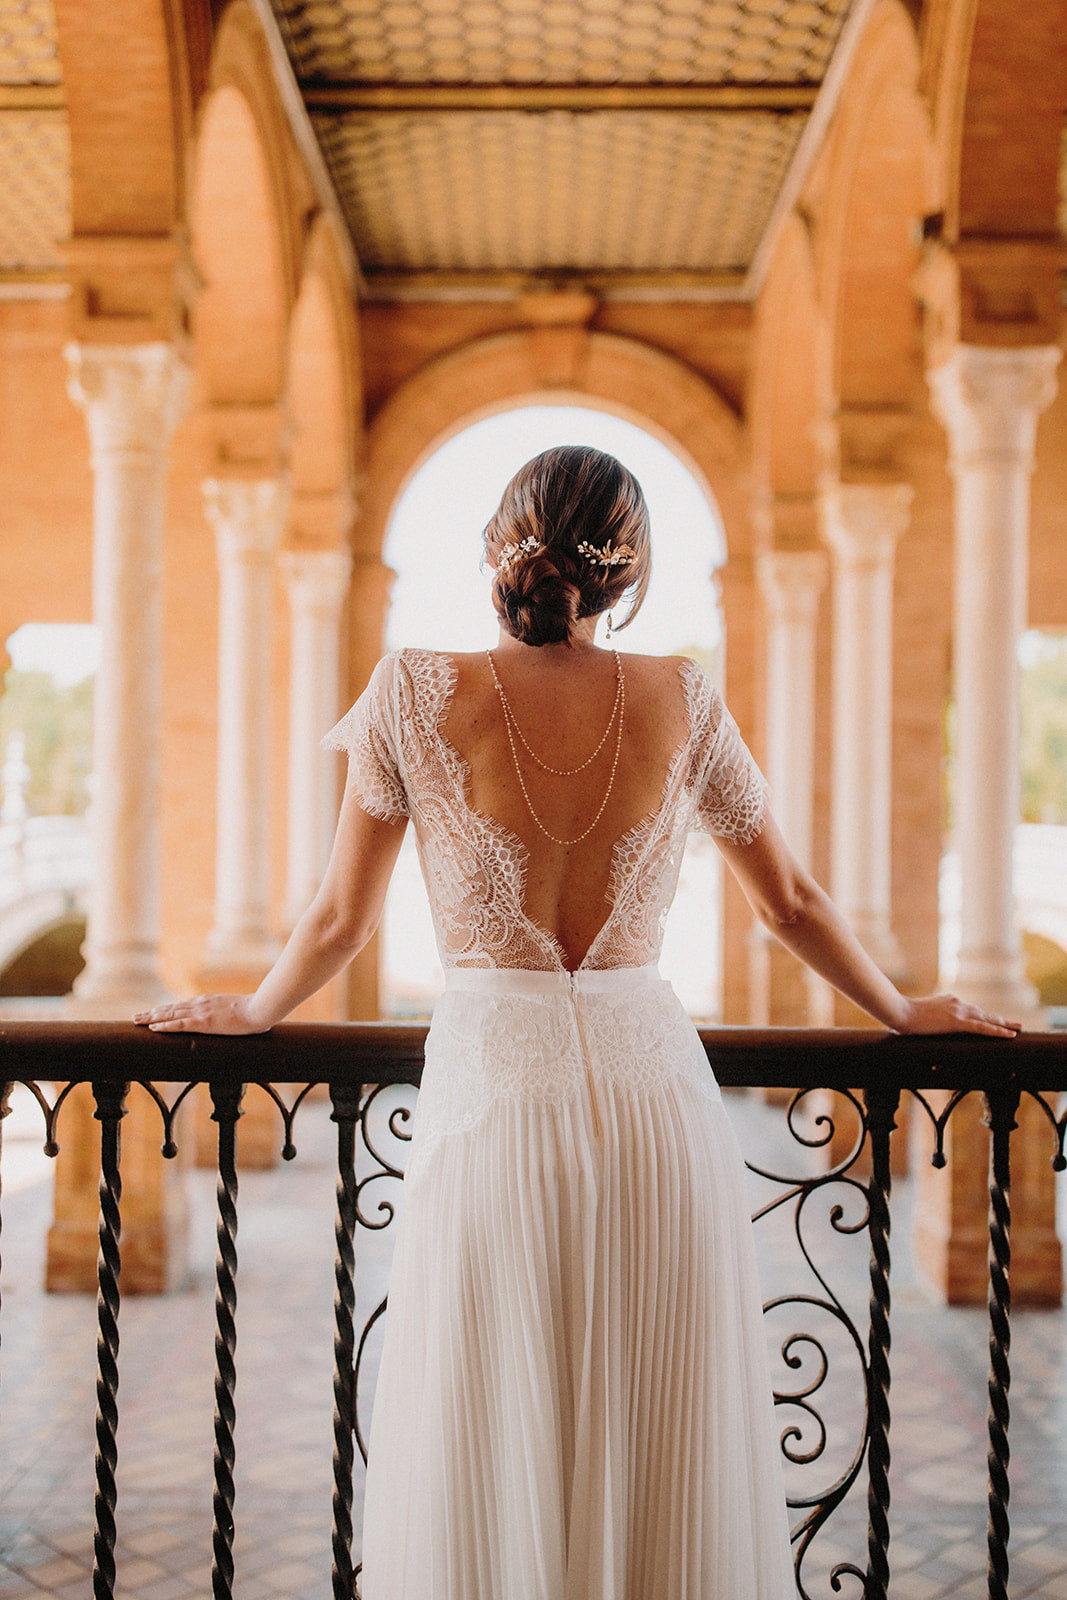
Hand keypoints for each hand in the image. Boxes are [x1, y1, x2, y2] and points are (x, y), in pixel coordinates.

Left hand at [132, 995, 269, 1033]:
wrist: (260, 1008)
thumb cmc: (254, 1010)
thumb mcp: (236, 1010)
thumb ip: (227, 1014)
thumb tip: (229, 1020)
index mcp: (207, 1001)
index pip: (181, 1005)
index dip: (165, 1009)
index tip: (153, 1012)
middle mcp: (200, 1004)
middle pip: (170, 1008)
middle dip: (152, 1013)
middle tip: (136, 1016)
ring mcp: (201, 1012)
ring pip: (170, 1014)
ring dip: (152, 1018)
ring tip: (137, 1021)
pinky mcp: (204, 1022)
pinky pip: (179, 1024)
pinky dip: (164, 1025)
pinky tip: (153, 1028)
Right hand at [896, 993, 1019, 1037]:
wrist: (899, 1011)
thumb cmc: (901, 1014)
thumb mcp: (918, 1015)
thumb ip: (926, 1019)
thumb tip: (919, 1028)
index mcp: (947, 1001)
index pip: (969, 1010)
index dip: (982, 1016)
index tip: (991, 1019)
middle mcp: (956, 1003)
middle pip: (982, 1012)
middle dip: (999, 1019)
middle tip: (1014, 1024)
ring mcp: (958, 1011)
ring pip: (986, 1019)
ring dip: (1003, 1024)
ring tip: (1017, 1029)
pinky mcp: (957, 1022)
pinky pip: (983, 1027)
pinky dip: (998, 1031)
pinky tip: (1009, 1035)